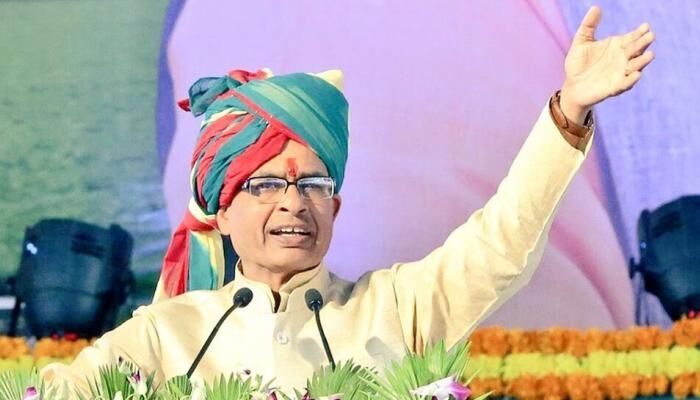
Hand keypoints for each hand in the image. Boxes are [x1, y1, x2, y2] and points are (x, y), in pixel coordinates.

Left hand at [559, 6, 654, 123]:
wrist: (572, 86)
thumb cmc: (578, 64)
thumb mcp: (581, 42)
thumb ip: (588, 26)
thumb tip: (595, 7)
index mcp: (617, 46)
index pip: (632, 37)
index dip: (639, 32)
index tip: (645, 26)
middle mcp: (623, 58)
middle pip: (636, 49)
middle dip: (643, 43)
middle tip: (650, 36)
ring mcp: (621, 73)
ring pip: (635, 66)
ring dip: (642, 61)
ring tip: (650, 54)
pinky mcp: (615, 87)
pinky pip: (626, 83)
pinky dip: (631, 79)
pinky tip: (636, 74)